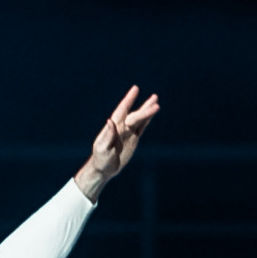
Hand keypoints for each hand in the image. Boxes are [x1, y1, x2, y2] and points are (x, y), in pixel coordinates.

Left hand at [73, 86, 161, 202]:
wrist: (104, 168)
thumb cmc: (100, 159)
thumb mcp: (103, 148)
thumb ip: (108, 135)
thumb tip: (110, 120)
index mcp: (113, 127)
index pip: (122, 110)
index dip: (129, 99)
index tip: (135, 89)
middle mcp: (121, 127)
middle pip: (135, 115)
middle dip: (145, 108)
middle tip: (155, 100)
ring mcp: (128, 132)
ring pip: (140, 118)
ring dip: (147, 110)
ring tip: (156, 100)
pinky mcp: (133, 139)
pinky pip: (142, 127)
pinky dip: (147, 120)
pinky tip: (152, 113)